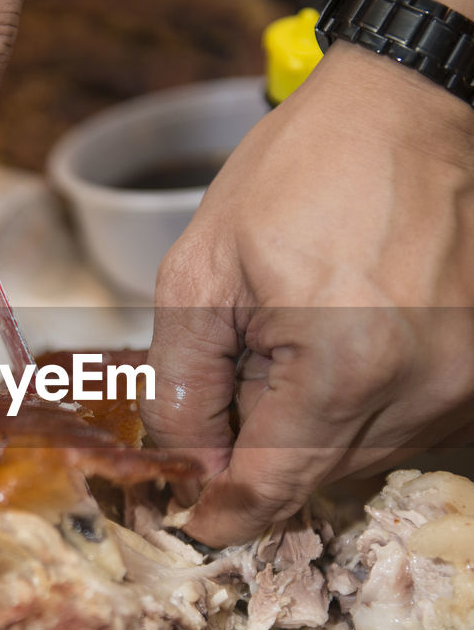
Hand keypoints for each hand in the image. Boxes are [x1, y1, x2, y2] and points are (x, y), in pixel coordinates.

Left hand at [143, 40, 473, 546]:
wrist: (407, 108)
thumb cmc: (300, 173)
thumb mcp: (201, 270)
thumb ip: (184, 384)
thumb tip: (189, 467)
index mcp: (344, 366)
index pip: (274, 484)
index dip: (228, 511)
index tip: (201, 520)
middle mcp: (421, 389)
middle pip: (319, 473)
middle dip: (267, 442)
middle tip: (246, 364)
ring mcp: (463, 381)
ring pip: (365, 453)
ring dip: (317, 421)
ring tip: (304, 330)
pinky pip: (408, 422)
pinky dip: (363, 402)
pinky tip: (345, 336)